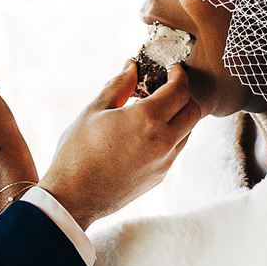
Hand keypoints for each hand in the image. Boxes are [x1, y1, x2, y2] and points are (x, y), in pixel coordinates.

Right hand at [40, 62, 206, 228]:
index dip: (179, 75)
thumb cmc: (77, 152)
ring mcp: (164, 162)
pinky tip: (147, 133)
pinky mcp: (159, 177)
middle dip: (184, 95)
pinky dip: (170, 136)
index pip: (180, 90)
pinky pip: (175, 150)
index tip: (171, 69)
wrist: (73, 198)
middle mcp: (163, 142)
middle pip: (193, 111)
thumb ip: (119, 85)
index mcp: (147, 120)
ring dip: (179, 117)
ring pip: (188, 132)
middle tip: (166, 88)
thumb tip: (132, 67)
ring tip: (155, 111)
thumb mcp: (94, 110)